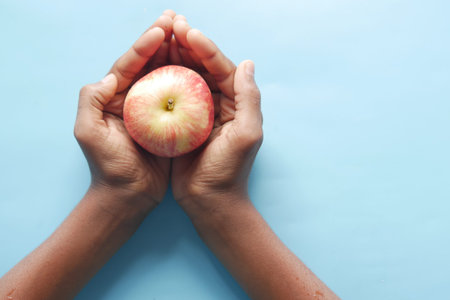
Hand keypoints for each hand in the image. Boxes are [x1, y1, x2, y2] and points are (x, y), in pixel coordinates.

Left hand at [74, 11, 175, 209]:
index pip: (129, 64)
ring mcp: (153, 110)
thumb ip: (90, 100)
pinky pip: (181, 97)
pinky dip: (190, 80)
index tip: (161, 29)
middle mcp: (134, 99)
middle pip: (150, 64)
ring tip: (191, 35)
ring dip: (179, 54)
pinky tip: (201, 68)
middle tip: (178, 19)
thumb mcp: (88, 133)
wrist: (127, 195)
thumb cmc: (107, 167)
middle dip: (163, 40)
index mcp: (114, 97)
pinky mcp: (169, 123)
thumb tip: (111, 75)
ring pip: (167, 76)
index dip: (144, 45)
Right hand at [170, 18, 262, 213]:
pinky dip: (162, 81)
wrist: (209, 201)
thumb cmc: (230, 170)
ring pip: (185, 78)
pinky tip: (150, 68)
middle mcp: (218, 104)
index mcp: (235, 103)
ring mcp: (198, 113)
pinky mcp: (181, 124)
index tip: (188, 31)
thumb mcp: (247, 134)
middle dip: (187, 46)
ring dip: (174, 58)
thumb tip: (248, 62)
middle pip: (202, 68)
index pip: (222, 68)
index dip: (206, 48)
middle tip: (170, 25)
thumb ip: (249, 98)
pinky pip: (171, 96)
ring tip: (159, 38)